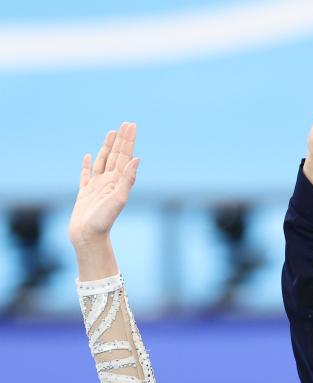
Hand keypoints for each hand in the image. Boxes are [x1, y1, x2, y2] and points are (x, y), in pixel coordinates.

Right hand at [68, 121, 139, 250]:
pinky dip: (87, 165)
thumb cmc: (103, 221)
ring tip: (111, 133)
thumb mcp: (118, 199)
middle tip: (127, 123)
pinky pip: (86, 175)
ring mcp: (97, 187)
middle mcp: (109, 182)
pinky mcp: (85, 194)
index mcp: (118, 182)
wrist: (88, 238)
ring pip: (103, 162)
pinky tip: (88, 156)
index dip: (128, 140)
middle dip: (122, 139)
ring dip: (107, 147)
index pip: (125, 156)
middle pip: (117, 156)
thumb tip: (137, 159)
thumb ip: (128, 179)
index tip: (132, 125)